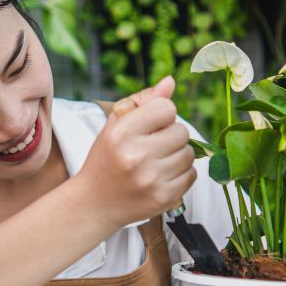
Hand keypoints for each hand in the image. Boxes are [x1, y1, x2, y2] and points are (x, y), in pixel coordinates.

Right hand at [76, 77, 195, 227]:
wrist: (94, 203)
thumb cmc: (106, 158)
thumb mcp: (115, 124)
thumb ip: (143, 100)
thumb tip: (170, 82)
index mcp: (122, 133)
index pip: (167, 108)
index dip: (161, 115)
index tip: (148, 126)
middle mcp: (136, 156)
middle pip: (182, 131)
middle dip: (170, 136)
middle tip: (152, 146)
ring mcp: (151, 179)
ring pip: (189, 154)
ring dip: (177, 155)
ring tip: (156, 162)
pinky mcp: (163, 198)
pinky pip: (191, 175)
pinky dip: (181, 174)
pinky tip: (161, 176)